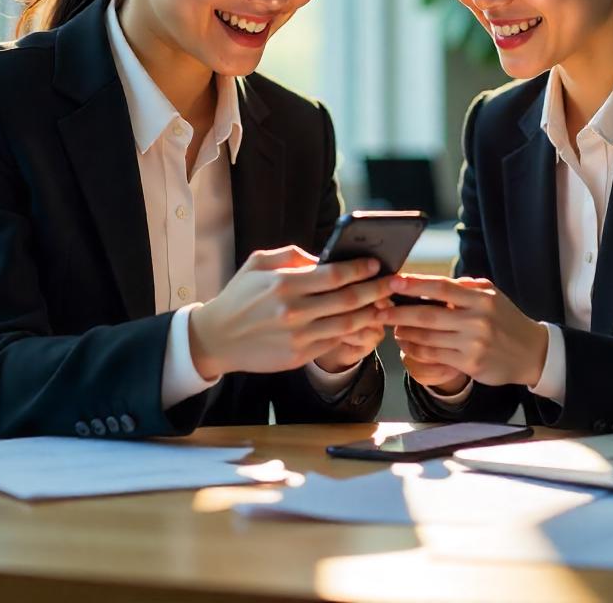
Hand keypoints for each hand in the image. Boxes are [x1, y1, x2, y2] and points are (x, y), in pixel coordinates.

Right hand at [188, 247, 391, 378]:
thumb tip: (325, 257)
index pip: (334, 275)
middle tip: (395, 281)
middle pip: (348, 300)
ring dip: (372, 312)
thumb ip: (294, 256)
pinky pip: (335, 342)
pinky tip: (366, 322)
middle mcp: (293, 311)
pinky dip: (355, 332)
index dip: (360, 269)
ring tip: (386, 302)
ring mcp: (298, 337)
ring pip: (348, 324)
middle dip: (377, 289)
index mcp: (284, 283)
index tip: (376, 264)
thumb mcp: (259, 263)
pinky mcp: (299, 356)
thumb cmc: (240, 296)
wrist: (216, 338)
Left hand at [379, 274, 548, 388]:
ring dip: (404, 332)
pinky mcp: (470, 363)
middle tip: (378, 308)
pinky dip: (416, 349)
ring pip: (428, 337)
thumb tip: (434, 282)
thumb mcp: (492, 296)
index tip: (394, 281)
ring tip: (390, 326)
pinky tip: (406, 343)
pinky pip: (434, 355)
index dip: (415, 284)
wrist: (532, 353)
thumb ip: (465, 287)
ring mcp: (472, 343)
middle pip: (428, 314)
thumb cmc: (507, 320)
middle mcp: (476, 320)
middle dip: (399, 311)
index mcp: (480, 298)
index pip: (441, 287)